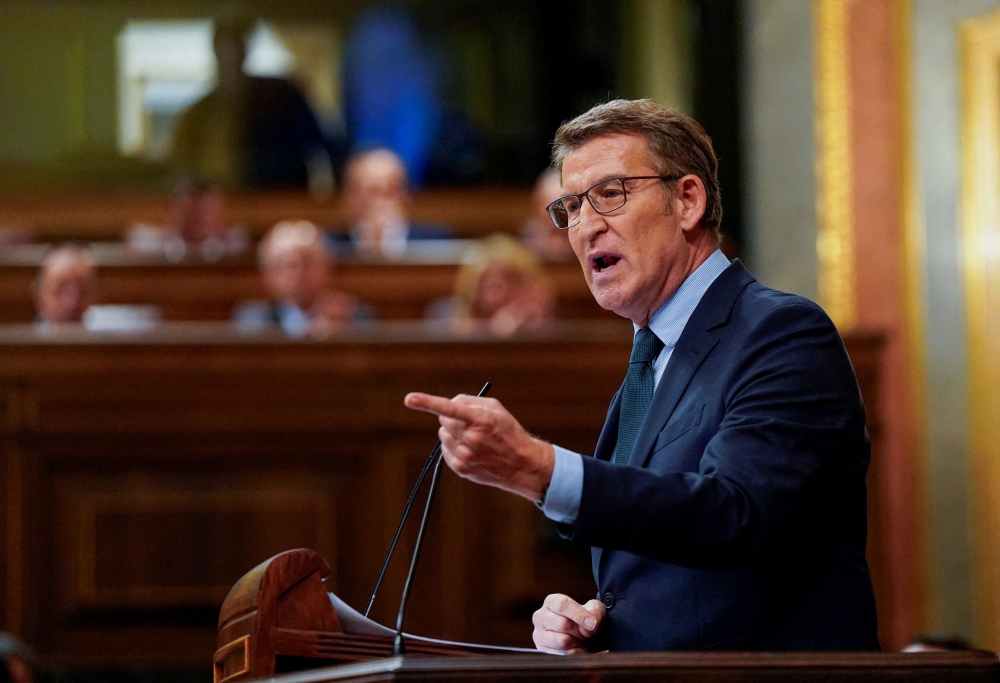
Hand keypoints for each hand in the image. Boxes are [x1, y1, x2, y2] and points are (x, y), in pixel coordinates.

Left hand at [403, 392, 553, 501]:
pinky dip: (454, 447)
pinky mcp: (460, 468)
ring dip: (453, 433)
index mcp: (480, 419)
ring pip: (443, 434)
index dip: (427, 402)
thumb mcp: (495, 409)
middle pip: (443, 419)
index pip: (449, 408)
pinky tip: (472, 450)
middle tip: (470, 423)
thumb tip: (449, 402)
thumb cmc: (508, 432)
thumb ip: (470, 401)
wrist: (521, 464)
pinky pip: (445, 449)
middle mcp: (470, 438)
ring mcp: (464, 455)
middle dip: (452, 418)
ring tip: (474, 439)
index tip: (409, 399)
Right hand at [532, 594, 604, 653]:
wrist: (576, 633)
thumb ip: (594, 611)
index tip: (592, 624)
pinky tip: (574, 648)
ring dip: (576, 642)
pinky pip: (561, 655)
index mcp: (551, 602)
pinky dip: (573, 653)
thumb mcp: (592, 609)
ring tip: (578, 639)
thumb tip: (590, 623)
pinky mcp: (541, 650)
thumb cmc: (582, 618)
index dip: (579, 614)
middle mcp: (541, 616)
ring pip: (562, 641)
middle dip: (579, 631)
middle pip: (563, 624)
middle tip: (585, 633)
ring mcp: (539, 634)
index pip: (562, 605)